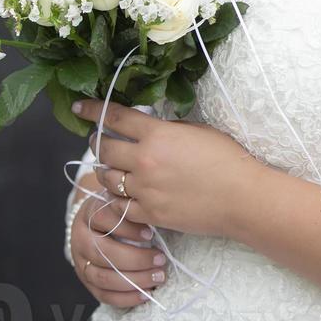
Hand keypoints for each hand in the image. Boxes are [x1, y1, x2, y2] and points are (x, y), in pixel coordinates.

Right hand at [70, 168, 168, 309]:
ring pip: (103, 277)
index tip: (151, 235)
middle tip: (161, 260)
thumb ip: (135, 210)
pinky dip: (126, 298)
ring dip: (134, 280)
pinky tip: (145, 294)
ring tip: (157, 277)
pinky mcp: (86, 282)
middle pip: (103, 253)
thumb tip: (161, 218)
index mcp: (89, 214)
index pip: (103, 218)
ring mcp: (80, 263)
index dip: (128, 227)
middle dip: (136, 259)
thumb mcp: (122, 204)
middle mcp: (80, 239)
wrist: (94, 224)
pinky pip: (104, 295)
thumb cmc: (117, 213)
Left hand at [73, 98, 262, 239]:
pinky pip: (120, 206)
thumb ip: (166, 129)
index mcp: (157, 135)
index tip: (80, 107)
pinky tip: (124, 194)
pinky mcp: (149, 214)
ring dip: (106, 171)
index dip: (93, 110)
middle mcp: (144, 161)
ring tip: (112, 168)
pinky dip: (119, 198)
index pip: (115, 118)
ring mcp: (145, 190)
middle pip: (104, 149)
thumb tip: (148, 129)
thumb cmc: (226, 159)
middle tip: (99, 140)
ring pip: (107, 178)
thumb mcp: (196, 131)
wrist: (241, 197)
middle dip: (97, 142)